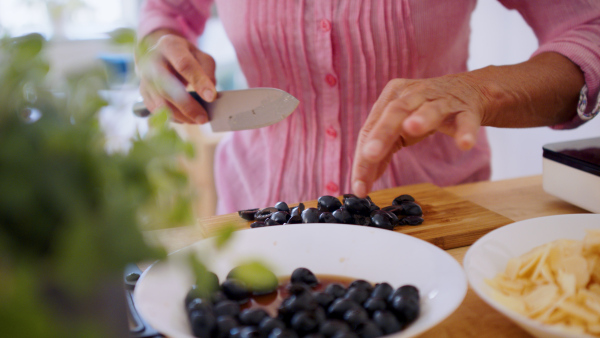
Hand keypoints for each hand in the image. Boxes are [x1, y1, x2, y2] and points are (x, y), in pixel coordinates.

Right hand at [136, 29, 215, 123]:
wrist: (160, 54)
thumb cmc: (185, 55)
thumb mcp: (200, 55)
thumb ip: (208, 71)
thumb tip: (210, 94)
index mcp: (169, 46)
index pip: (184, 65)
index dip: (198, 82)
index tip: (212, 97)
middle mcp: (152, 61)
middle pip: (167, 87)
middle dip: (187, 105)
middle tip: (204, 118)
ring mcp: (144, 78)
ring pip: (160, 102)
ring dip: (181, 116)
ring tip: (198, 120)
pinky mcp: (143, 93)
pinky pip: (156, 110)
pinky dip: (173, 118)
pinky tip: (186, 119)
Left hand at [351, 74, 486, 196]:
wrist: (469, 90)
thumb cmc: (425, 111)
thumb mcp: (400, 126)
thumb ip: (384, 149)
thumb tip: (364, 180)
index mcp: (392, 97)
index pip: (371, 127)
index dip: (363, 158)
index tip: (359, 187)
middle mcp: (415, 94)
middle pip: (395, 112)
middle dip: (381, 133)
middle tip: (370, 155)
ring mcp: (442, 100)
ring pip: (430, 109)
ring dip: (421, 118)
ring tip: (412, 129)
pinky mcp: (467, 109)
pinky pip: (466, 121)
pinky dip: (465, 132)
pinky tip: (464, 144)